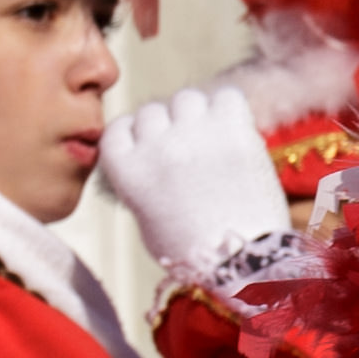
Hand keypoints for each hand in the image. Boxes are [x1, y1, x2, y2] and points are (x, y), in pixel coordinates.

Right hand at [99, 84, 290, 280]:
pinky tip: (230, 133)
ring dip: (195, 115)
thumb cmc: (190, 250)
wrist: (240, 261)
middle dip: (165, 128)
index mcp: (127, 171)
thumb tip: (150, 147)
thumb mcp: (146, 216)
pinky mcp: (234, 130)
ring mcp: (195, 134)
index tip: (147, 149)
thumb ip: (141, 176)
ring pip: (186, 99)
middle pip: (152, 111)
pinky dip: (227, 110)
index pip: (117, 128)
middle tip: (184, 153)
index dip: (134, 136)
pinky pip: (225, 97)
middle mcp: (156, 146)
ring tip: (209, 142)